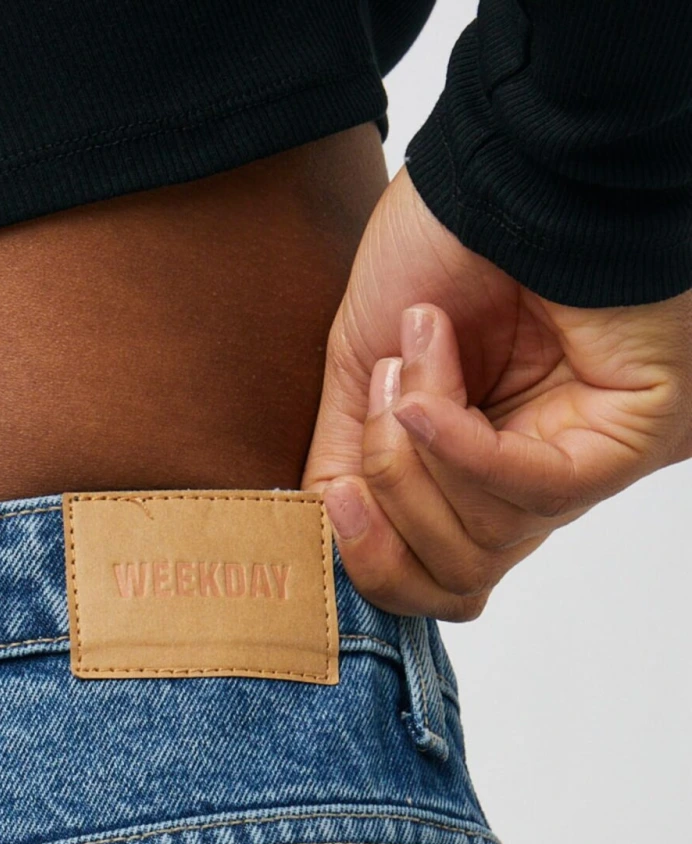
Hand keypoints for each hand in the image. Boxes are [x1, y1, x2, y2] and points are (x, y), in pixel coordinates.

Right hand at [303, 168, 691, 617]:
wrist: (506, 159)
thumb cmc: (448, 237)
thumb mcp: (361, 366)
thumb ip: (344, 460)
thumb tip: (323, 534)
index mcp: (485, 464)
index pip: (440, 576)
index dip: (378, 560)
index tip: (334, 502)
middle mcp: (541, 474)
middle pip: (457, 574)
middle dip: (393, 494)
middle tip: (384, 395)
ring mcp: (586, 459)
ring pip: (487, 539)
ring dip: (422, 449)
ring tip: (415, 356)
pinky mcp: (626, 438)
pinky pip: (531, 491)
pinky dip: (461, 449)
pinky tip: (425, 398)